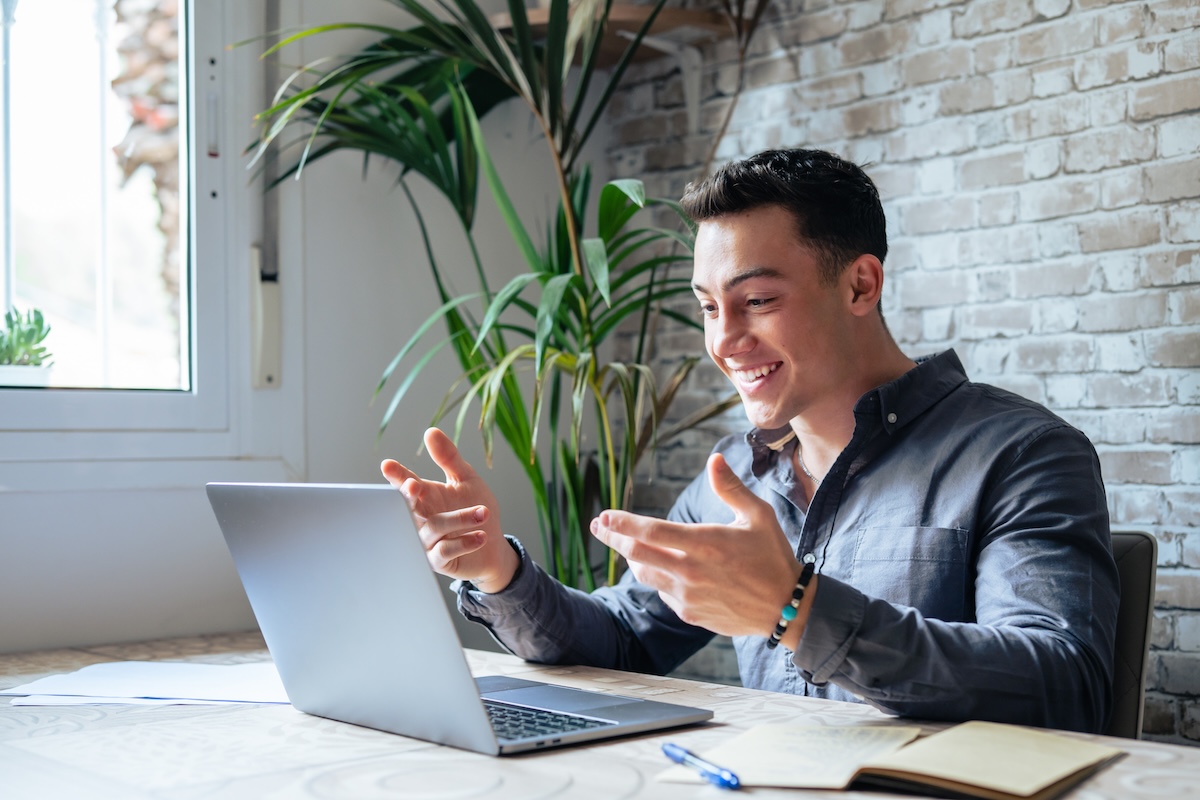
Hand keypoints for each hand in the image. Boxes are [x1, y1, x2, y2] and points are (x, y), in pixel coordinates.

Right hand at [381, 427, 518, 593]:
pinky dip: (463, 542)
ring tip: (483, 512)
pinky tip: (481, 535)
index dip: (396, 476)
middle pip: (408, 507)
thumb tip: (430, 432)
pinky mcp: (437, 561)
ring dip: (459, 519)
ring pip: (433, 528)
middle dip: (408, 496)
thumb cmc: (475, 509)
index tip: (387, 465)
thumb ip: (449, 458)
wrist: (493, 546)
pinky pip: (445, 550)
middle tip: (413, 486)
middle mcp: (421, 518)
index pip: (405, 484)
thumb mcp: (466, 479)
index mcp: (425, 496)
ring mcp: (426, 541)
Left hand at [590, 453, 815, 643]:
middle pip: (636, 554)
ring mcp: (688, 596)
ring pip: (645, 574)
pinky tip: (667, 569)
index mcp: (704, 543)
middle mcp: (691, 572)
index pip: (651, 531)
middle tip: (599, 527)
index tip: (604, 516)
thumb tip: (713, 459)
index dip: (622, 523)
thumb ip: (731, 488)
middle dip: (612, 538)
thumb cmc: (773, 556)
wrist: (787, 608)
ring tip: (628, 546)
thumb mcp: (758, 515)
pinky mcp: (690, 614)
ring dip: (633, 558)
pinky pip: (664, 592)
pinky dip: (659, 577)